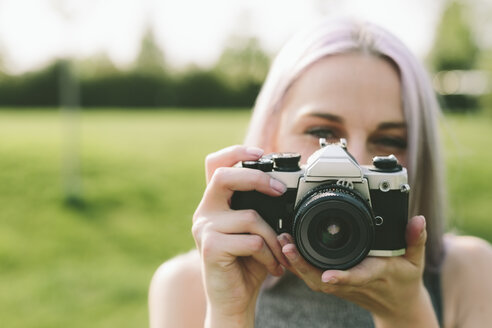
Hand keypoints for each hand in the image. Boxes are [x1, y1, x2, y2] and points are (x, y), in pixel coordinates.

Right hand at [192, 145, 288, 327]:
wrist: (233, 299)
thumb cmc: (246, 263)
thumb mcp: (254, 230)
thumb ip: (259, 208)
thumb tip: (283, 188)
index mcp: (215, 203)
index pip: (215, 165)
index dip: (235, 152)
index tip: (260, 153)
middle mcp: (204, 211)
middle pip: (225, 177)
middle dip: (257, 179)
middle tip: (279, 190)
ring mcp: (204, 229)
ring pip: (250, 217)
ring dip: (274, 238)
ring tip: (281, 255)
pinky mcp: (210, 247)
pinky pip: (252, 242)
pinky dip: (270, 255)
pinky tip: (272, 267)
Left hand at [279, 215, 438, 327]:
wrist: (397, 306)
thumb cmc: (405, 280)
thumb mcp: (415, 260)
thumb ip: (415, 239)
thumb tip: (418, 219)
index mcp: (375, 274)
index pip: (358, 276)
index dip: (343, 276)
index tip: (328, 275)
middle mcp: (353, 282)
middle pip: (324, 280)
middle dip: (304, 266)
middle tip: (286, 246)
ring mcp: (341, 286)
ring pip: (313, 280)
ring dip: (296, 264)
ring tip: (281, 243)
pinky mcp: (333, 284)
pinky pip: (311, 277)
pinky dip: (297, 266)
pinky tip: (284, 250)